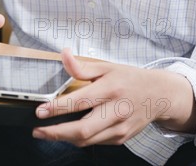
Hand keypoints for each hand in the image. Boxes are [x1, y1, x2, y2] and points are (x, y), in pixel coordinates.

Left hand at [33, 48, 195, 145]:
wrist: (157, 95)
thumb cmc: (129, 78)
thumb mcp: (106, 67)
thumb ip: (82, 66)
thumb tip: (63, 54)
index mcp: (109, 89)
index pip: (79, 101)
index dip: (57, 108)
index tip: (40, 111)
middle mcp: (115, 111)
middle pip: (82, 129)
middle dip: (56, 133)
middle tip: (38, 131)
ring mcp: (119, 128)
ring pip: (87, 140)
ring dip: (64, 138)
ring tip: (47, 133)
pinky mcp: (120, 138)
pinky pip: (95, 142)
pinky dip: (79, 138)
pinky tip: (69, 132)